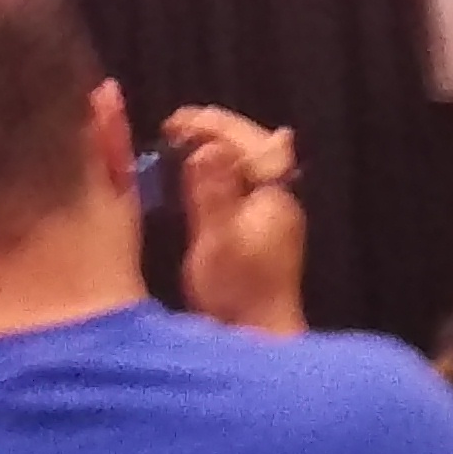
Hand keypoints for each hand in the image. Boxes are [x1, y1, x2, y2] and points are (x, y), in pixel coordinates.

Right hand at [163, 106, 308, 333]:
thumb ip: (214, 191)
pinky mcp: (254, 230)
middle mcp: (277, 201)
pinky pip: (238, 184)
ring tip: (181, 134)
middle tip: (176, 122)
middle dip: (216, 130)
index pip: (254, 145)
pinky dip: (216, 169)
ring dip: (216, 145)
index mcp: (274, 198)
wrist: (256, 333)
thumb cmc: (239, 291)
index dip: (216, 126)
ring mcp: (268, 215)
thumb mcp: (218, 238)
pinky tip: (198, 167)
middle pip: (254, 149)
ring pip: (246, 165)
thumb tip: (211, 147)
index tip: (179, 120)